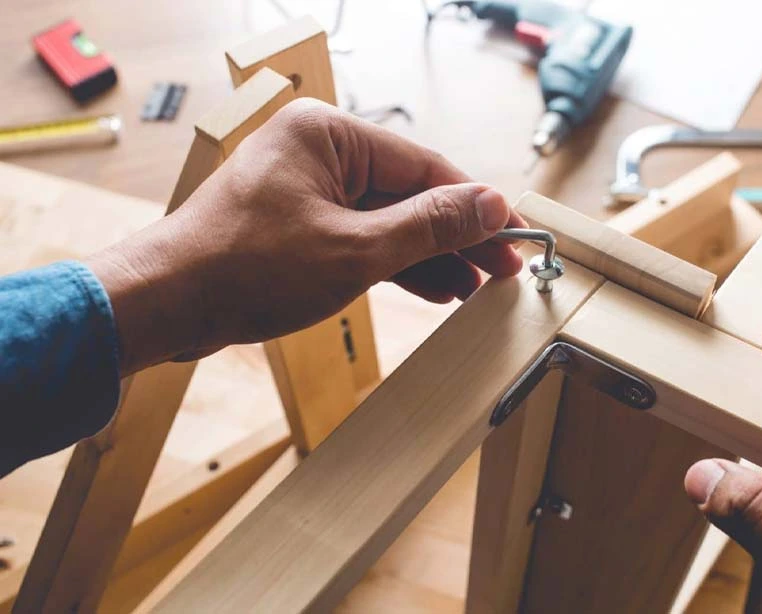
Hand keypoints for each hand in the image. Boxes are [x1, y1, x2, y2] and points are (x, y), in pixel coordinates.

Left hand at [85, 99, 524, 374]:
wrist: (165, 305)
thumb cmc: (244, 269)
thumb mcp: (354, 251)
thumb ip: (429, 226)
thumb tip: (490, 204)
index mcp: (328, 134)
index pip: (424, 167)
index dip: (475, 207)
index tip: (513, 236)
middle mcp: (319, 152)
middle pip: (410, 193)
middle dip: (456, 237)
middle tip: (502, 270)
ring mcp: (308, 188)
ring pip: (388, 220)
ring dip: (431, 255)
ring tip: (474, 287)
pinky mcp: (300, 223)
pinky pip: (362, 237)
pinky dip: (395, 263)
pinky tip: (434, 287)